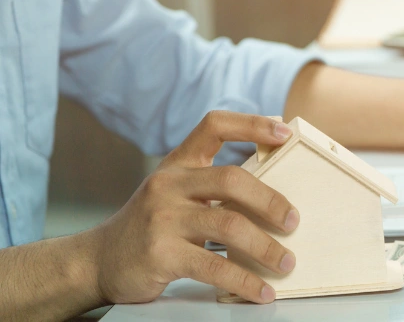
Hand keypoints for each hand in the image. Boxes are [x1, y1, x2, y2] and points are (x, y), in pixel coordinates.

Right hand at [90, 111, 300, 304]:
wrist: (98, 261)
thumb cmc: (152, 226)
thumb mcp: (175, 192)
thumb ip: (212, 185)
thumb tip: (275, 192)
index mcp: (178, 163)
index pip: (214, 126)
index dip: (252, 124)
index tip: (285, 132)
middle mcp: (169, 184)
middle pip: (232, 179)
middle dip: (271, 201)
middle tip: (293, 221)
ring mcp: (163, 219)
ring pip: (229, 225)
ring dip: (266, 247)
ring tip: (286, 263)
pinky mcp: (161, 254)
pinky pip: (214, 267)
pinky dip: (245, 280)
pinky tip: (262, 290)